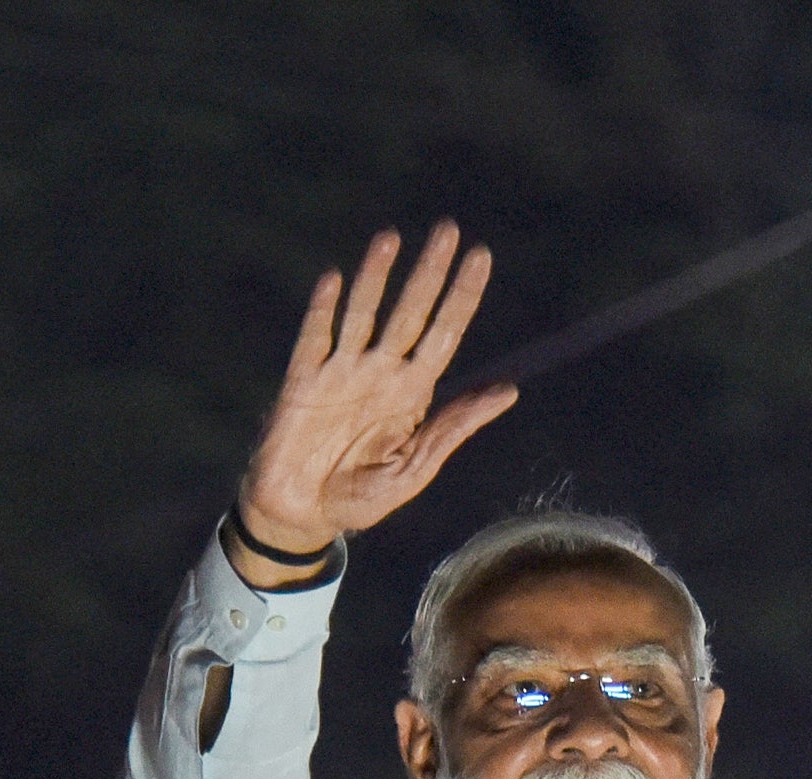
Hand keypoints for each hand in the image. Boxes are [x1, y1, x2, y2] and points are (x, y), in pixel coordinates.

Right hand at [230, 222, 514, 582]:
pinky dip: (324, 310)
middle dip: (428, 272)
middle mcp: (380, 373)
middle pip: (410, 312)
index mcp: (412, 393)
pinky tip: (335, 280)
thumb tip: (508, 390)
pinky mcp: (302, 382)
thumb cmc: (360, 498)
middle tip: (447, 229)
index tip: (480, 256)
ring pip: (363, 313)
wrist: (302, 516)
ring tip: (391, 239)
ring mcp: (340, 372)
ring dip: (376, 277)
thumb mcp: (414, 468)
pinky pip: (314, 338)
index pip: (444, 333)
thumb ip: (454, 428)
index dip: (462, 296)